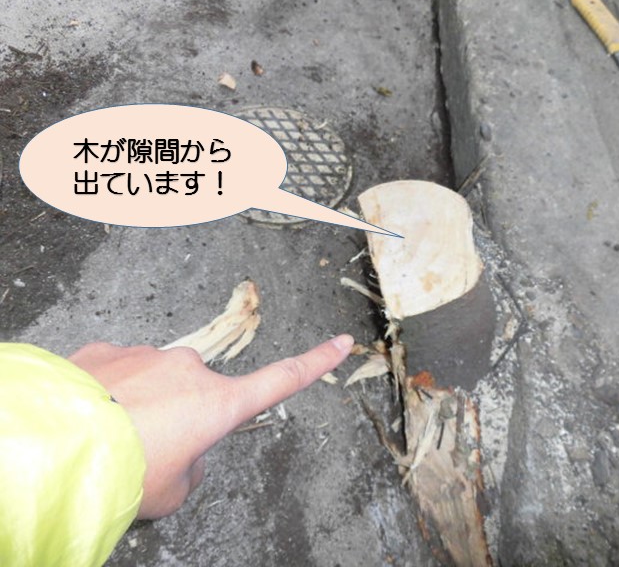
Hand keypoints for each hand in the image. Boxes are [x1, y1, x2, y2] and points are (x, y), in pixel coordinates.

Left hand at [68, 334, 352, 518]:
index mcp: (218, 404)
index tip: (343, 341)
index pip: (283, 380)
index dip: (317, 362)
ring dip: (138, 407)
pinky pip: (117, 373)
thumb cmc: (126, 474)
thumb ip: (190, 470)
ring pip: (153, 383)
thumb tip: (182, 451)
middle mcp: (191, 370)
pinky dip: (107, 394)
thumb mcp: (173, 493)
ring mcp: (149, 355)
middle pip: (195, 396)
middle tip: (144, 450)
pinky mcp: (110, 351)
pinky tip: (87, 416)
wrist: (59, 445)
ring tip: (109, 437)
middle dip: (176, 418)